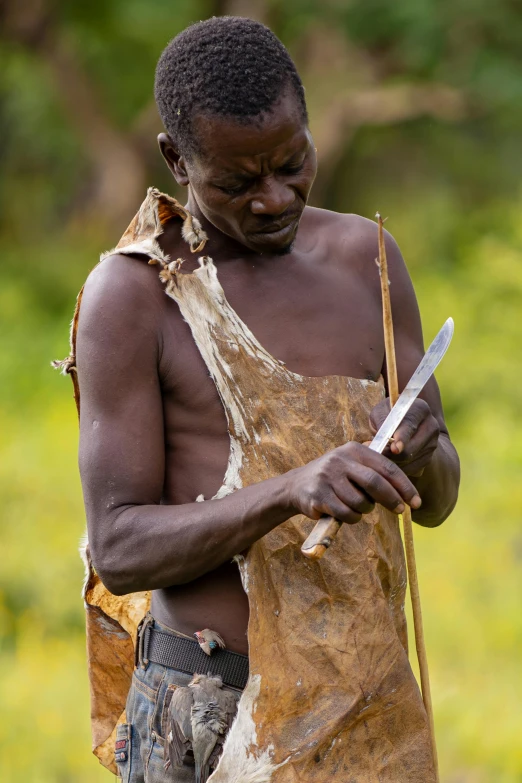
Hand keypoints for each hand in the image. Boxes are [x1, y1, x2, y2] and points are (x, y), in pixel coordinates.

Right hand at [285, 441, 421, 524]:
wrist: (296, 486)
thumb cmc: (334, 477)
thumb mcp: (352, 463)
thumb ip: (375, 467)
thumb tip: (406, 483)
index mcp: (354, 449)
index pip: (386, 467)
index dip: (404, 485)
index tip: (416, 501)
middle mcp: (340, 460)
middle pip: (375, 482)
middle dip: (392, 499)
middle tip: (401, 510)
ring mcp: (328, 477)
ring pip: (361, 502)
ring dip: (364, 510)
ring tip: (356, 507)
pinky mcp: (319, 495)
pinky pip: (346, 513)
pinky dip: (352, 518)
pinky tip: (344, 512)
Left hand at [369, 398, 439, 475]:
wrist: (403, 426)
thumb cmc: (388, 416)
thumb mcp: (380, 412)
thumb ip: (380, 421)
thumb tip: (379, 440)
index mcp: (420, 409)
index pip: (411, 425)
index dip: (402, 438)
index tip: (394, 448)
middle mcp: (431, 426)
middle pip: (411, 448)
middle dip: (391, 454)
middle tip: (375, 453)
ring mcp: (432, 444)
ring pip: (409, 461)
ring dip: (391, 461)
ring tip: (379, 454)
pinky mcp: (429, 458)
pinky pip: (411, 469)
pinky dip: (397, 467)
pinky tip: (388, 460)